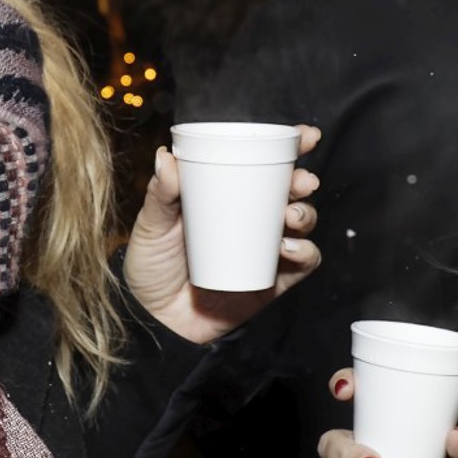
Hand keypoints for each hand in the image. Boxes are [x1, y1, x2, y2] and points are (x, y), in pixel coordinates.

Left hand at [123, 124, 322, 344]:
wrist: (153, 321)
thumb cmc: (150, 269)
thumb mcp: (151, 226)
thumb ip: (160, 195)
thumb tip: (167, 157)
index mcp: (227, 196)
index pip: (265, 165)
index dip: (292, 148)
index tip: (306, 136)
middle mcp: (251, 219)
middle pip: (291, 192)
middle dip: (304, 181)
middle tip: (301, 181)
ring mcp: (264, 250)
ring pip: (303, 224)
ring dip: (307, 215)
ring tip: (290, 216)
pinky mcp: (273, 282)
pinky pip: (303, 264)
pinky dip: (305, 252)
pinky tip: (288, 247)